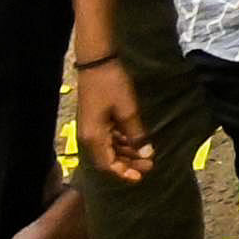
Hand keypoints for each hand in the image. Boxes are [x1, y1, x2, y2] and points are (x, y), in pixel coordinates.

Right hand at [75, 54, 147, 186]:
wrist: (98, 62)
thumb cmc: (112, 85)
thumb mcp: (128, 110)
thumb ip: (136, 133)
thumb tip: (146, 153)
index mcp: (93, 137)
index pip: (108, 164)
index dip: (124, 172)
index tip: (141, 176)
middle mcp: (89, 136)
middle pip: (108, 158)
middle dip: (128, 163)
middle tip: (149, 164)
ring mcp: (92, 127)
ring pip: (110, 148)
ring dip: (127, 152)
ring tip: (147, 153)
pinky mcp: (96, 119)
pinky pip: (109, 137)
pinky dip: (123, 141)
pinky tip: (137, 140)